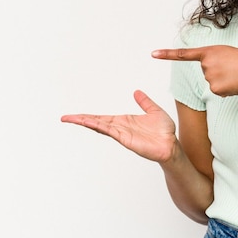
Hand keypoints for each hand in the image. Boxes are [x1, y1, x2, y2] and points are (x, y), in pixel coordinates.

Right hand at [61, 90, 176, 162]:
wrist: (172, 145)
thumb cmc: (164, 132)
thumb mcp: (154, 111)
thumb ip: (145, 102)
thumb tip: (137, 92)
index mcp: (124, 121)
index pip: (102, 118)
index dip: (88, 116)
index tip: (75, 115)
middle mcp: (120, 128)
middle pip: (96, 122)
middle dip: (81, 120)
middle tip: (65, 117)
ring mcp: (122, 134)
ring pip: (100, 127)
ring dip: (86, 122)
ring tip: (72, 119)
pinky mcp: (127, 140)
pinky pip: (111, 131)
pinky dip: (100, 127)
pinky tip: (91, 123)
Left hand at [152, 45, 237, 96]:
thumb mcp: (226, 54)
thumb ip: (214, 61)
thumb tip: (210, 78)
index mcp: (208, 51)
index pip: (183, 54)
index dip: (167, 54)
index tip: (153, 54)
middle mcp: (205, 64)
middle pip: (206, 71)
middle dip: (218, 71)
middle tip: (231, 67)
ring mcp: (208, 77)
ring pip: (212, 81)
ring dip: (223, 80)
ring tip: (235, 74)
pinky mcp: (214, 89)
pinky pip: (217, 91)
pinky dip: (226, 89)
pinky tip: (235, 83)